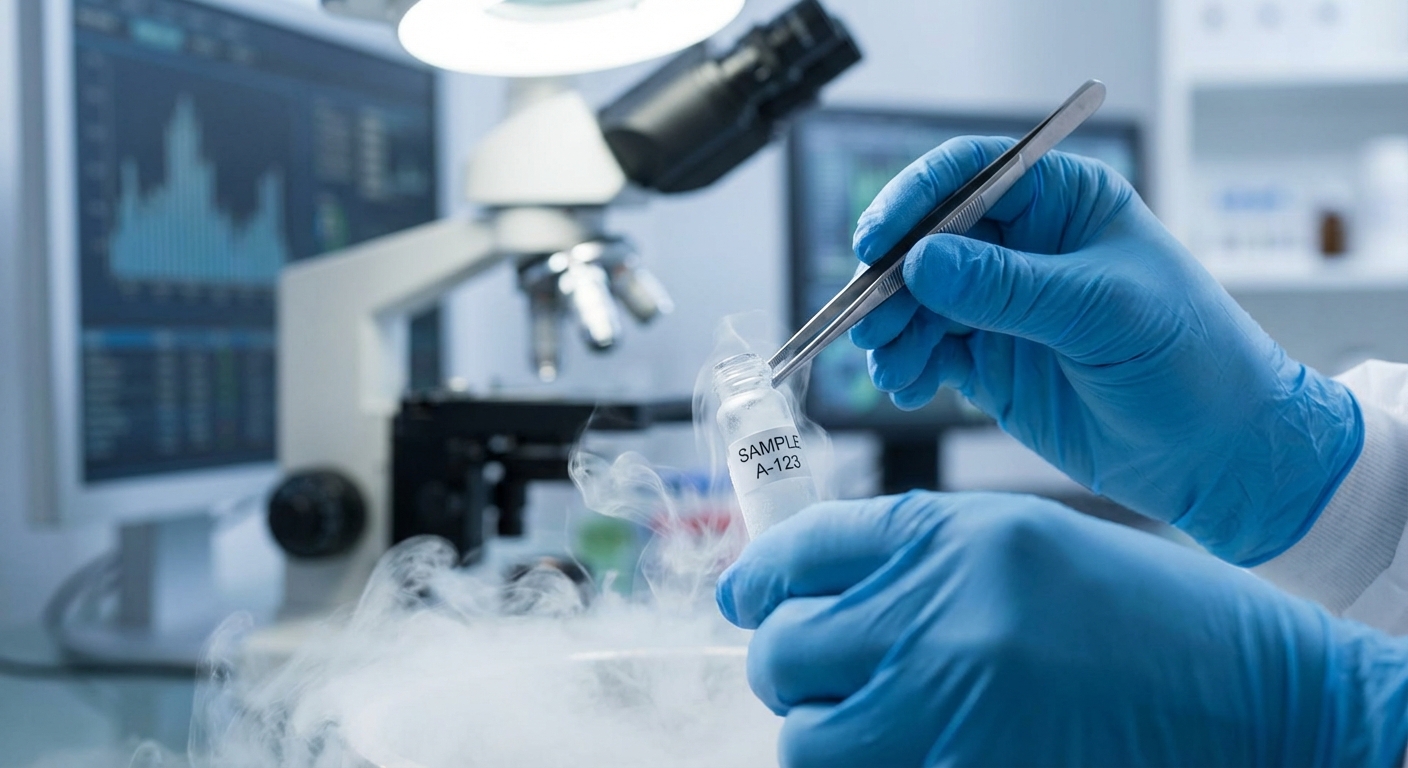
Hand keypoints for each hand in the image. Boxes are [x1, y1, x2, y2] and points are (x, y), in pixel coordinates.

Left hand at [717, 493, 1407, 767]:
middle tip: (816, 666)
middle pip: (783, 649)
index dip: (758, 576)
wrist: (1258, 698)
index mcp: (955, 539)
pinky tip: (911, 743)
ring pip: (804, 737)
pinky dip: (866, 766)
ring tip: (868, 717)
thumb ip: (915, 561)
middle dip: (787, 660)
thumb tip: (804, 589)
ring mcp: (952, 711)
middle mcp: (941, 616)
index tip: (746, 597)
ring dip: (821, 728)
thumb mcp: (1024, 549)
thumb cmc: (1145, 618)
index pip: (800, 549)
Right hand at [850, 137, 1360, 564]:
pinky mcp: (991, 359)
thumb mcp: (1102, 313)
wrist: (1218, 455)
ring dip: (893, 329)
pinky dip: (908, 365)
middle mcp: (1026, 245)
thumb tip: (922, 262)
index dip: (916, 199)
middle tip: (870, 321)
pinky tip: (909, 385)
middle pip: (929, 239)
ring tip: (893, 366)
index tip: (877, 241)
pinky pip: (928, 349)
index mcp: (1064, 202)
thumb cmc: (1190, 361)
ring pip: (918, 300)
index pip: (971, 174)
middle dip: (892, 279)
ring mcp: (1003, 304)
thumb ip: (1008, 287)